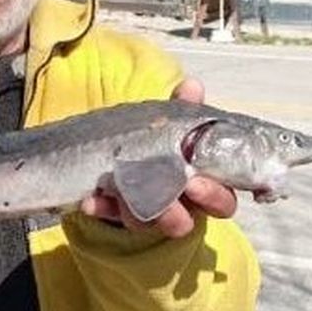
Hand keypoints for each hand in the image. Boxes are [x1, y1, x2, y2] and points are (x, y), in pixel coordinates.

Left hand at [78, 77, 237, 236]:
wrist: (127, 155)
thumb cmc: (164, 142)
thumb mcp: (175, 123)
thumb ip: (185, 109)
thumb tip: (192, 86)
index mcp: (204, 187)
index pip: (222, 201)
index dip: (214, 196)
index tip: (197, 183)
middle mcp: (180, 207)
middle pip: (188, 222)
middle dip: (176, 213)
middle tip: (159, 196)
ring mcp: (149, 215)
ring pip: (148, 223)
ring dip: (137, 211)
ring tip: (126, 196)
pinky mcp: (119, 215)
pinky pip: (111, 217)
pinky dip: (102, 207)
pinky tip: (89, 200)